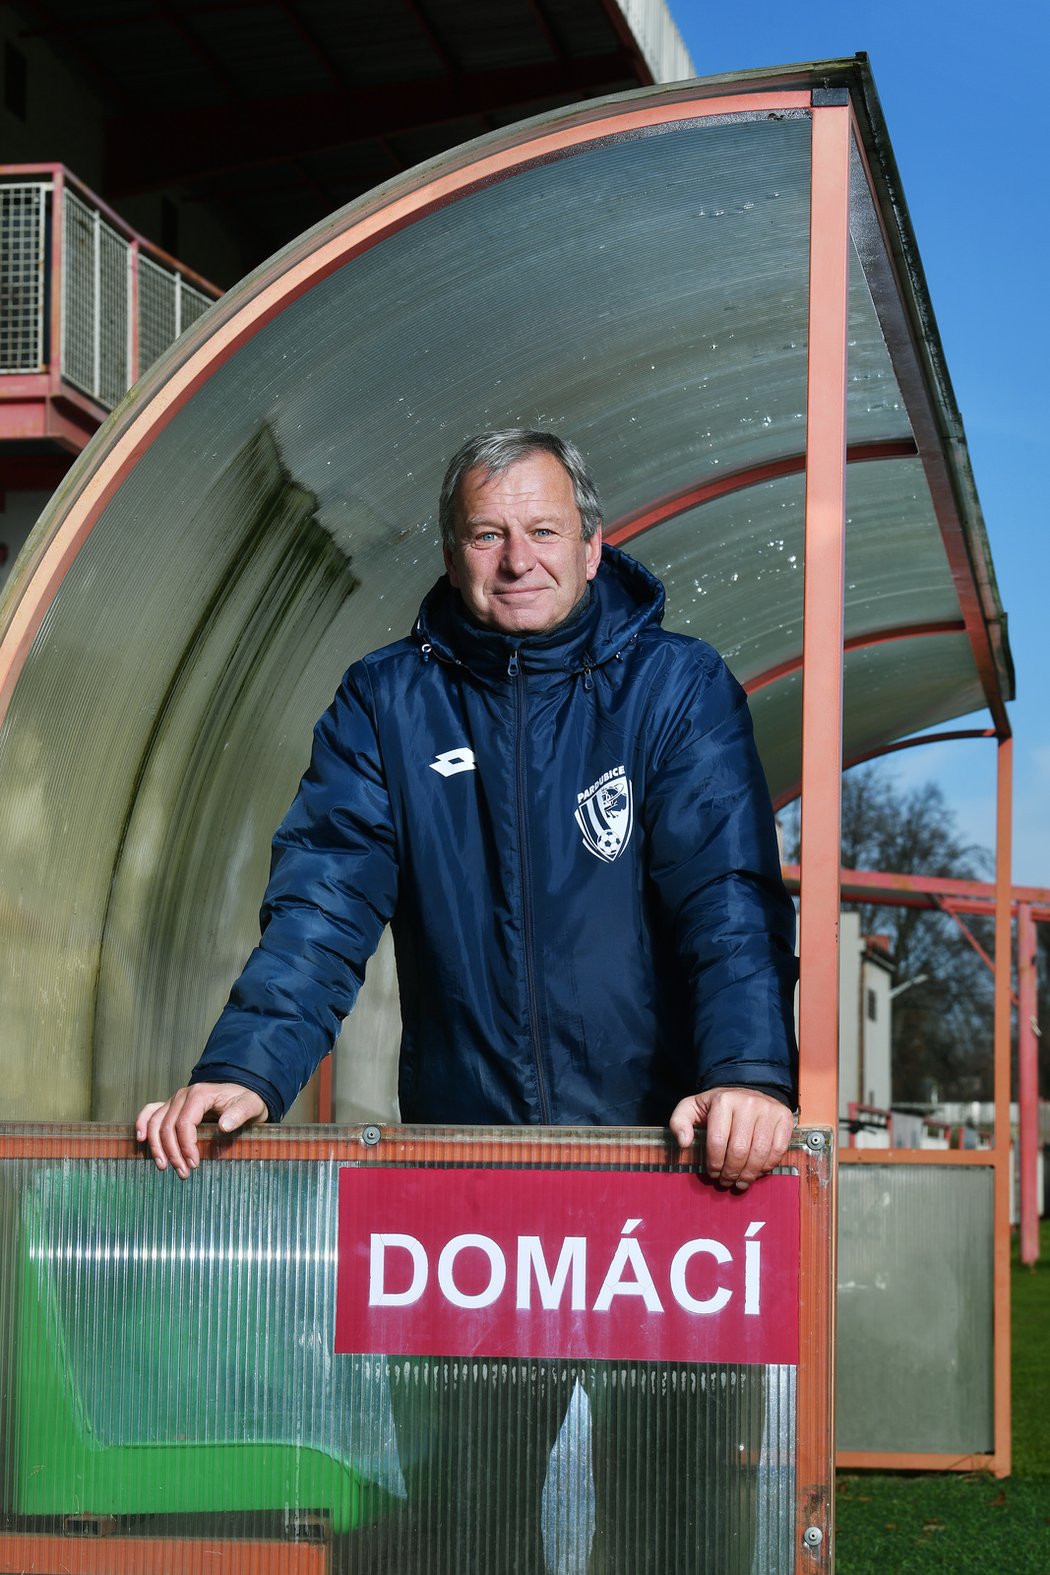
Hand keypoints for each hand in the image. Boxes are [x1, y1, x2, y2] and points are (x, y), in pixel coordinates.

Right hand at [135, 1083, 267, 1178]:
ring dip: (157, 1147)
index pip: (185, 1122)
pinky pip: (150, 1112)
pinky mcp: (171, 1106)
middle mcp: (183, 1095)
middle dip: (173, 1153)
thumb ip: (239, 1113)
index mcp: (201, 1094)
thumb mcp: (250, 1105)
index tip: (194, 1164)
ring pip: (155, 1123)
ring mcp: (174, 1100)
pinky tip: (140, 1140)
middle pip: (168, 1126)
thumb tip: (224, 1125)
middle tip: (184, 1173)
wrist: (241, 1094)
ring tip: (164, 1167)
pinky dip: (142, 1124)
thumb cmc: (245, 1100)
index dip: (186, 1145)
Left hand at [669, 1086, 793, 1192]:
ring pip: (760, 1153)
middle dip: (731, 1172)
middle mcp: (748, 1102)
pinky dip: (767, 1166)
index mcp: (723, 1100)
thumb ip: (679, 1122)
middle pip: (740, 1150)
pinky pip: (778, 1150)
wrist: (746, 1091)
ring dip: (749, 1174)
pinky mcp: (784, 1117)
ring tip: (740, 1182)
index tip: (712, 1173)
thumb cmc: (716, 1106)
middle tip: (726, 1181)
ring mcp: (769, 1109)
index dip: (714, 1163)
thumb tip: (684, 1143)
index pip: (717, 1141)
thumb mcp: (691, 1108)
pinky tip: (757, 1172)